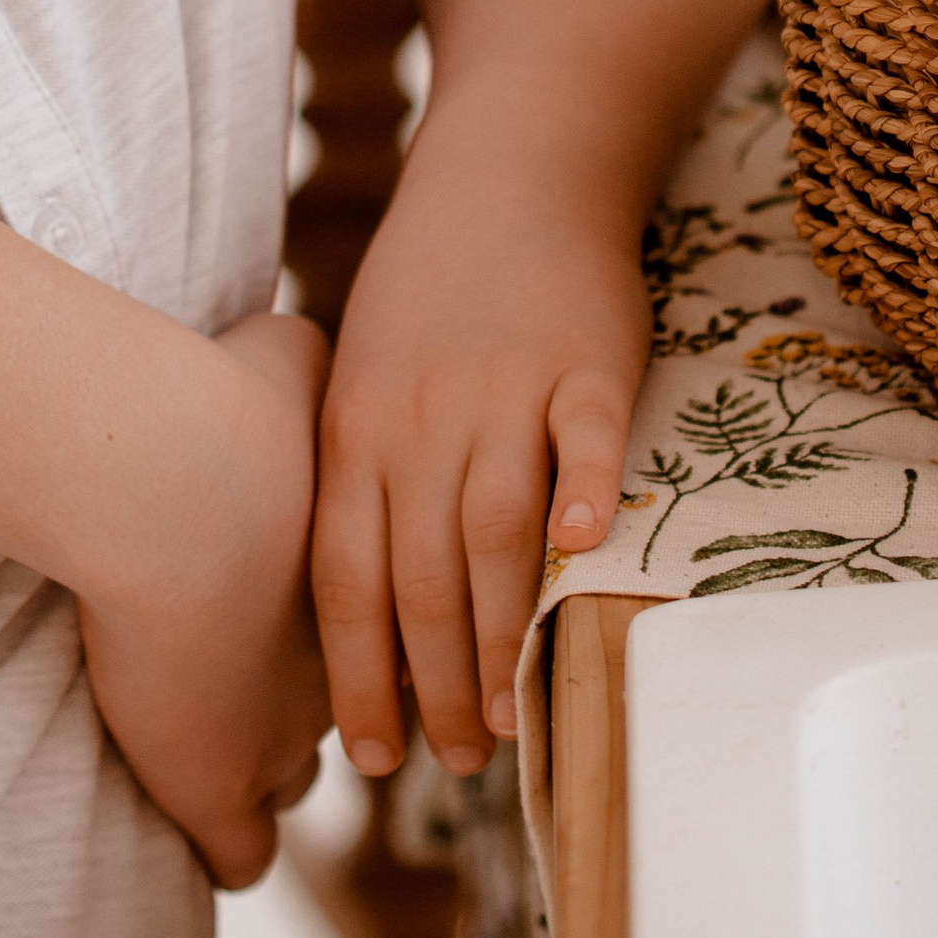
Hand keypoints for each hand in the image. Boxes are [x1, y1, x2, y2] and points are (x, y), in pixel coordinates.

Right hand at [79, 309, 330, 889]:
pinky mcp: (215, 782)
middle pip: (361, 703)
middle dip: (363, 712)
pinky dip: (232, 846)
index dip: (380, 632)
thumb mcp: (285, 359)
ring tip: (274, 777)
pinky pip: (239, 845)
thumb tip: (297, 332)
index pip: (385, 622)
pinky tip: (229, 846)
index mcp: (354, 569)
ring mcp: (272, 728)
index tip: (374, 631)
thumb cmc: (232, 414)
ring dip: (281, 775)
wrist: (184, 489)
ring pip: (289, 773)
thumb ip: (298, 356)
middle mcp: (329, 655)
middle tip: (372, 722)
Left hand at [312, 159, 646, 781]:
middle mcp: (422, 419)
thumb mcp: (364, 381)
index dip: (358, 678)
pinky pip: (588, 433)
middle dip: (434, 686)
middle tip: (457, 762)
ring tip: (512, 717)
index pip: (345, 580)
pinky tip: (592, 551)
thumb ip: (365, 486)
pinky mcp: (586, 360)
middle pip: (422, 576)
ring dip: (504, 632)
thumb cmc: (428, 297)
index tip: (372, 760)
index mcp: (357, 431)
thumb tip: (365, 622)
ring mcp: (505, 387)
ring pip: (496, 528)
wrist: (506, 175)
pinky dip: (589, 488)